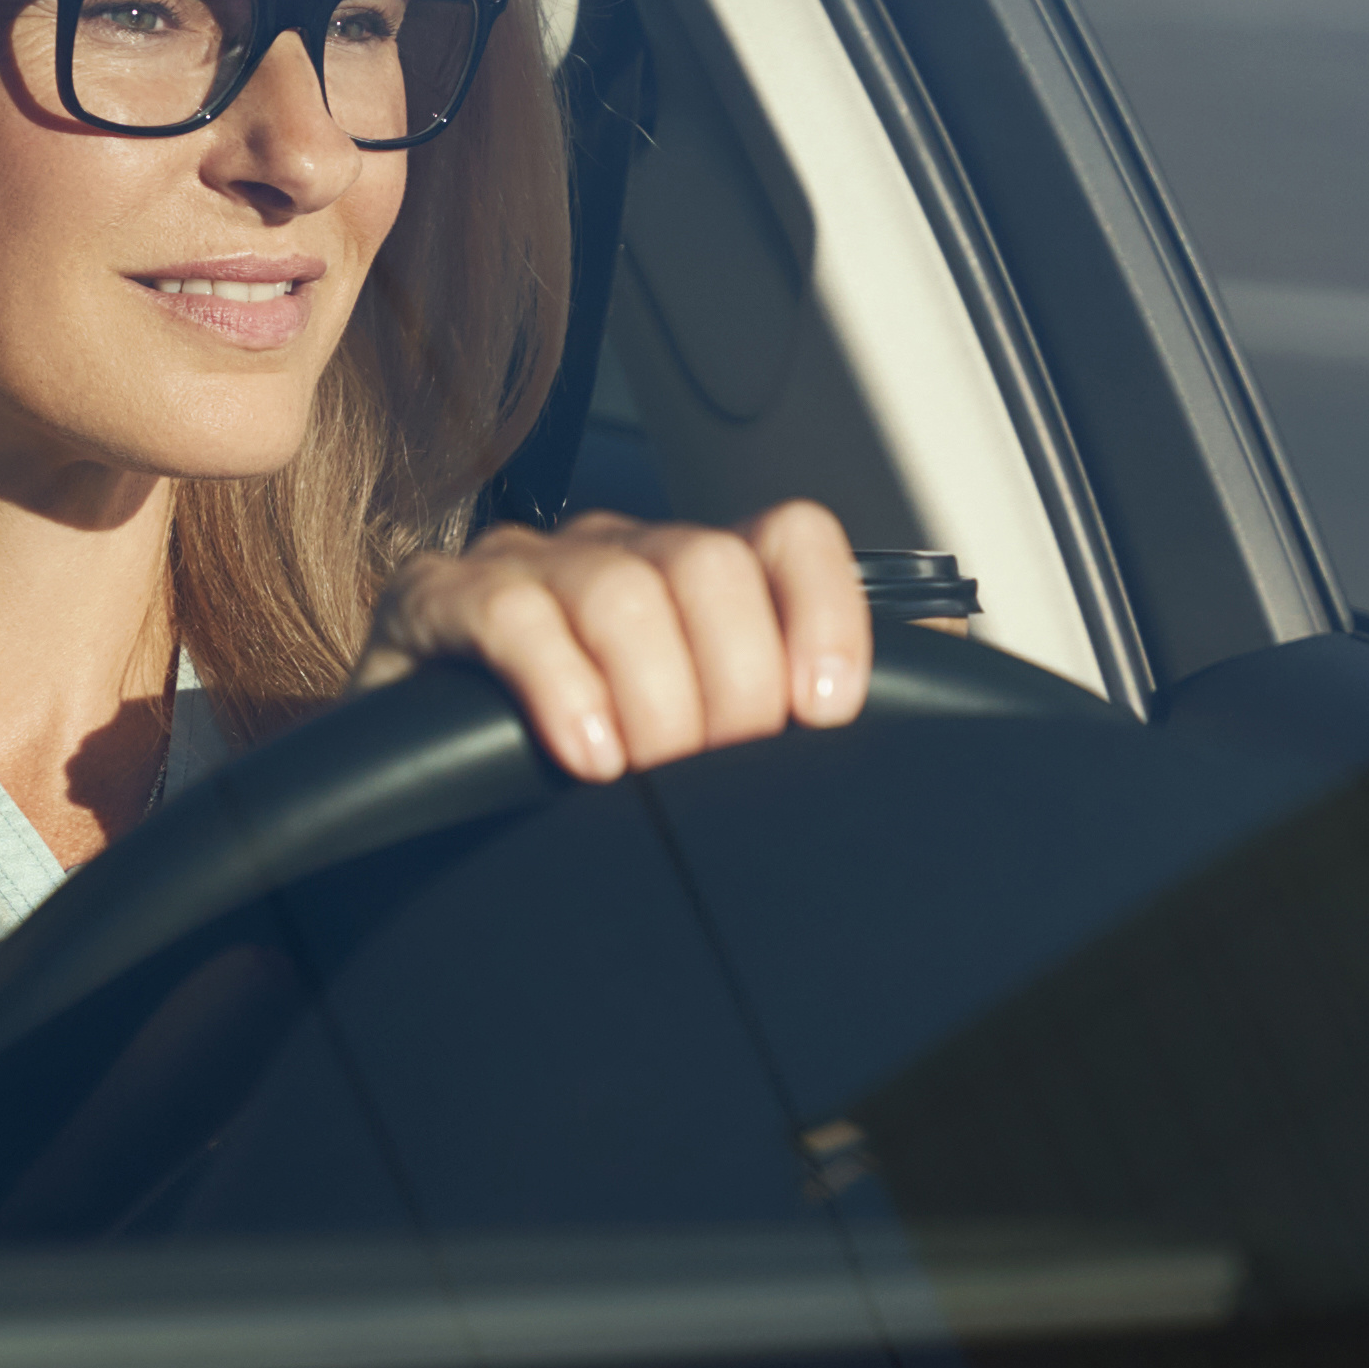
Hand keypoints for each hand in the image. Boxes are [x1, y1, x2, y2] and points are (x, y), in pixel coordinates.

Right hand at [356, 500, 868, 783]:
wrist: (414, 829)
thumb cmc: (566, 790)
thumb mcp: (707, 756)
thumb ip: (812, 703)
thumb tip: (954, 648)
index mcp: (693, 583)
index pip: (789, 538)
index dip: (825, 613)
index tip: (826, 715)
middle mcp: (616, 556)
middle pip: (709, 565)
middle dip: (732, 687)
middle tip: (712, 777)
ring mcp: (523, 571)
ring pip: (623, 588)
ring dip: (654, 699)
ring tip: (643, 779)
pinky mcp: (435, 603)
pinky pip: (512, 614)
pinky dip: (563, 687)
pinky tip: (585, 756)